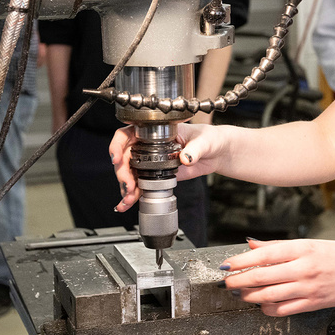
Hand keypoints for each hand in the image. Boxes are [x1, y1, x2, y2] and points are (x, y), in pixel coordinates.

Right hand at [110, 122, 224, 211]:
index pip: (128, 134)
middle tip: (129, 185)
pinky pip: (140, 184)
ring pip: (129, 173)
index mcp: (156, 131)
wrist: (217, 153)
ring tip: (129, 197)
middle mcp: (149, 146)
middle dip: (123, 172)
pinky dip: (132, 195)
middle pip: (125, 157)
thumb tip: (185, 158)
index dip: (118, 145)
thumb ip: (194, 149)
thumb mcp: (204, 141)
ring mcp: (151, 161)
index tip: (117, 158)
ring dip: (125, 186)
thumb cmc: (210, 138)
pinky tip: (127, 203)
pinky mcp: (156, 175)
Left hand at [220, 238, 334, 315]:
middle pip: (262, 276)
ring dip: (250, 296)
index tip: (229, 264)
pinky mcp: (312, 303)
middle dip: (239, 280)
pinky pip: (283, 309)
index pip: (265, 254)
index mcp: (304, 249)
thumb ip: (280, 246)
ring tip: (242, 293)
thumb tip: (253, 244)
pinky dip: (268, 308)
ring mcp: (308, 288)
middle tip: (229, 281)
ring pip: (269, 295)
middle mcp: (304, 268)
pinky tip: (263, 304)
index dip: (242, 260)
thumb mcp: (312, 243)